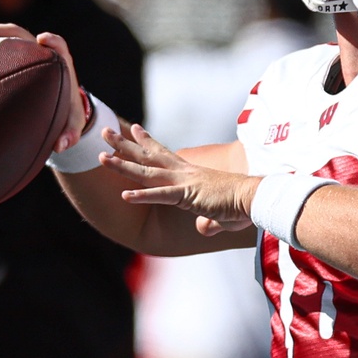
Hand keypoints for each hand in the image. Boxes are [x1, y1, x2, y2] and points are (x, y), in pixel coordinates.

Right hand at [0, 24, 86, 152]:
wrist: (57, 102)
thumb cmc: (65, 112)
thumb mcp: (70, 124)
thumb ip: (70, 134)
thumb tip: (61, 146)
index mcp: (58, 63)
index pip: (58, 45)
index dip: (52, 41)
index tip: (42, 39)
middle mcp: (38, 52)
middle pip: (21, 34)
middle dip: (2, 32)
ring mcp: (21, 51)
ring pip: (2, 36)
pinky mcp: (7, 54)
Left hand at [100, 125, 257, 235]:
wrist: (256, 199)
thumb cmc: (242, 206)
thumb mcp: (220, 215)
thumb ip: (209, 222)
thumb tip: (203, 228)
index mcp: (191, 174)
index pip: (164, 153)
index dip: (147, 141)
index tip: (133, 128)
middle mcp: (184, 173)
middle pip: (148, 156)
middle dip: (124, 144)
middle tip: (105, 131)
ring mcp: (184, 182)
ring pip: (147, 172)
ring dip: (123, 166)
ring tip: (101, 158)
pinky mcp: (188, 195)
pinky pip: (160, 195)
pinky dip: (142, 195)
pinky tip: (124, 195)